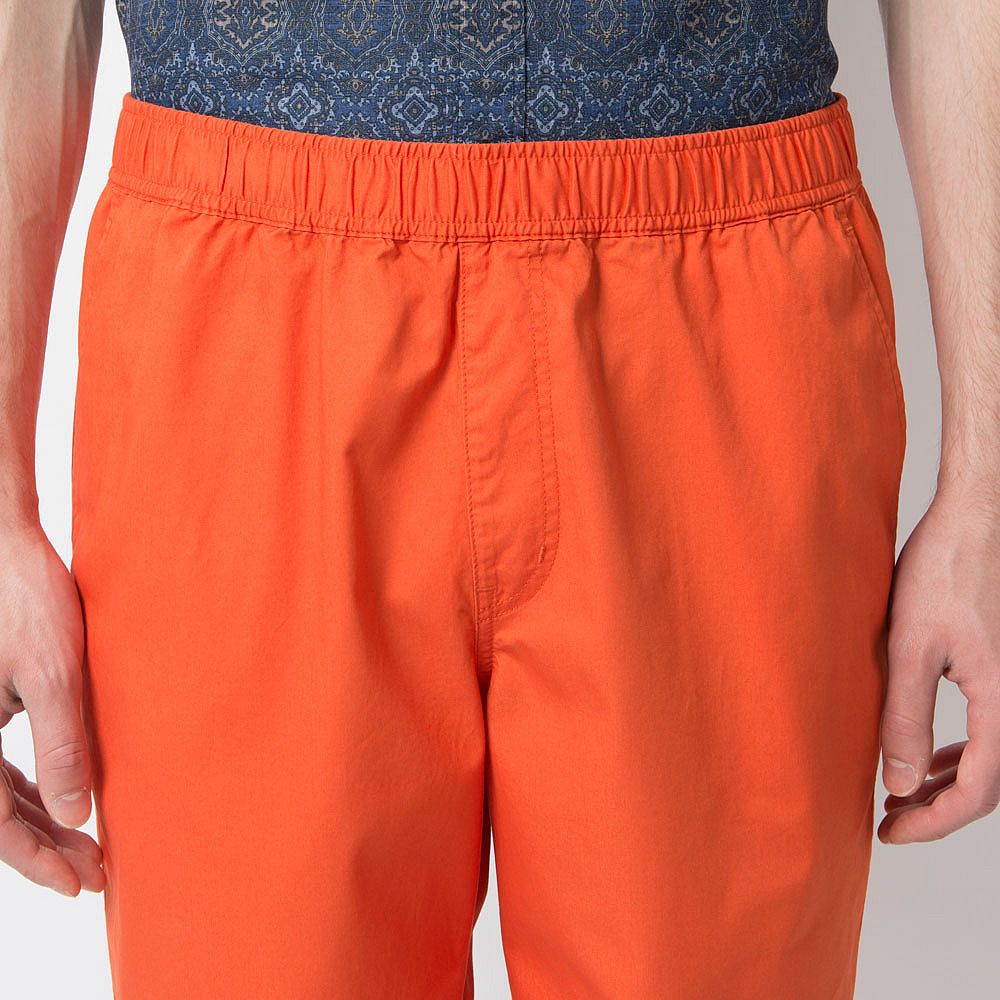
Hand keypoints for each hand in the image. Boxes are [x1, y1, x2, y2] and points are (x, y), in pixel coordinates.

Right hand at [0, 528, 103, 893]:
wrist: (5, 547)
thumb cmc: (28, 599)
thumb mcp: (52, 673)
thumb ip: (62, 745)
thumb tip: (76, 814)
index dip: (37, 859)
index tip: (80, 883)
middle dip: (46, 847)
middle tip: (96, 872)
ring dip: (41, 821)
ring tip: (90, 848)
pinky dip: (32, 788)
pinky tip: (66, 802)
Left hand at [879, 489, 999, 842]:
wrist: (978, 519)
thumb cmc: (945, 571)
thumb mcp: (912, 647)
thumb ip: (905, 718)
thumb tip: (897, 783)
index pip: (977, 791)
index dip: (932, 821)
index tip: (889, 832)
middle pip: (989, 783)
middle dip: (937, 808)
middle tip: (890, 821)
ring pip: (990, 757)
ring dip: (946, 782)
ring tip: (902, 795)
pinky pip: (989, 729)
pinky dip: (958, 752)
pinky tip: (928, 755)